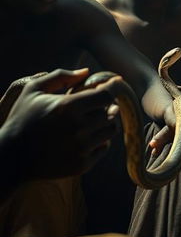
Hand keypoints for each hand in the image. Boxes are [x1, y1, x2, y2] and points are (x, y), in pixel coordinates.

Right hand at [2, 68, 117, 179]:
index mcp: (67, 107)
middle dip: (104, 107)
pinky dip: (98, 141)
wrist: (12, 157)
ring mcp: (81, 148)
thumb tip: (87, 71)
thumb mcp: (33, 90)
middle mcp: (78, 128)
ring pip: (110, 130)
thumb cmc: (22, 119)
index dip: (111, 89)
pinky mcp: (82, 164)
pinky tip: (83, 138)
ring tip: (88, 122)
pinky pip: (104, 148)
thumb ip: (60, 76)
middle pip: (110, 113)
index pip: (106, 95)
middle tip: (91, 108)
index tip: (112, 86)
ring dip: (103, 124)